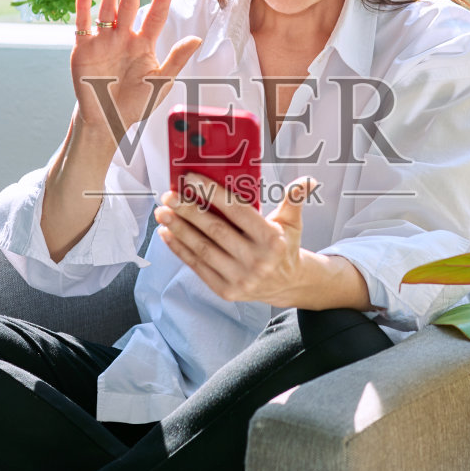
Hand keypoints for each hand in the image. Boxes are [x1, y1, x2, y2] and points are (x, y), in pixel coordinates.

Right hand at [71, 0, 200, 149]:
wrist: (107, 122)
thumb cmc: (135, 104)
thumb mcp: (160, 83)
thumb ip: (176, 59)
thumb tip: (196, 38)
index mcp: (144, 44)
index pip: (156, 15)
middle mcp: (123, 37)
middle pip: (130, 4)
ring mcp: (103, 41)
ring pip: (108, 7)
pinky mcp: (83, 48)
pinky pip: (83, 23)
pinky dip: (83, 5)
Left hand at [155, 174, 318, 304]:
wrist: (287, 285)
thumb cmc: (284, 246)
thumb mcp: (292, 222)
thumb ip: (294, 200)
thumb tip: (307, 181)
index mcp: (272, 239)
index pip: (236, 211)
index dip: (212, 193)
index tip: (190, 179)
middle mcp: (256, 260)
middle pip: (215, 230)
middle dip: (188, 210)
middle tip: (168, 195)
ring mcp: (240, 278)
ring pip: (202, 248)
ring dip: (178, 229)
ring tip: (162, 212)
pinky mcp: (226, 290)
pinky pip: (197, 266)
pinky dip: (180, 249)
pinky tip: (167, 234)